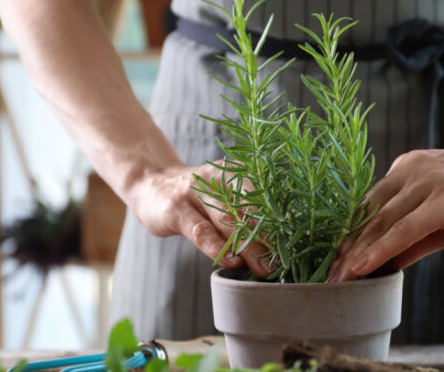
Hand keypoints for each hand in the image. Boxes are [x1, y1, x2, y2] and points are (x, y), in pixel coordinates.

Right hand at [126, 163, 272, 277]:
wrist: (149, 182)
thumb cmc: (195, 199)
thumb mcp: (221, 200)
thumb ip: (244, 217)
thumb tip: (275, 249)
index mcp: (236, 175)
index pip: (264, 201)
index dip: (280, 226)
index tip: (295, 248)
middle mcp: (219, 179)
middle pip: (249, 211)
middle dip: (268, 239)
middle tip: (283, 264)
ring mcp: (196, 191)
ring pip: (228, 221)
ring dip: (248, 246)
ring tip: (264, 268)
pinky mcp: (176, 208)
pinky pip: (200, 230)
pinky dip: (217, 247)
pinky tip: (231, 262)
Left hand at [326, 138, 443, 281]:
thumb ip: (417, 237)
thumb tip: (389, 261)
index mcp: (408, 169)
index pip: (370, 205)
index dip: (350, 234)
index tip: (333, 258)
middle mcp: (410, 171)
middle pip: (367, 214)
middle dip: (345, 247)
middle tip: (325, 275)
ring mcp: (425, 183)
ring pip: (379, 224)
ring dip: (355, 254)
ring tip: (336, 279)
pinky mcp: (443, 201)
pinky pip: (403, 230)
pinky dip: (379, 250)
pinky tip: (362, 268)